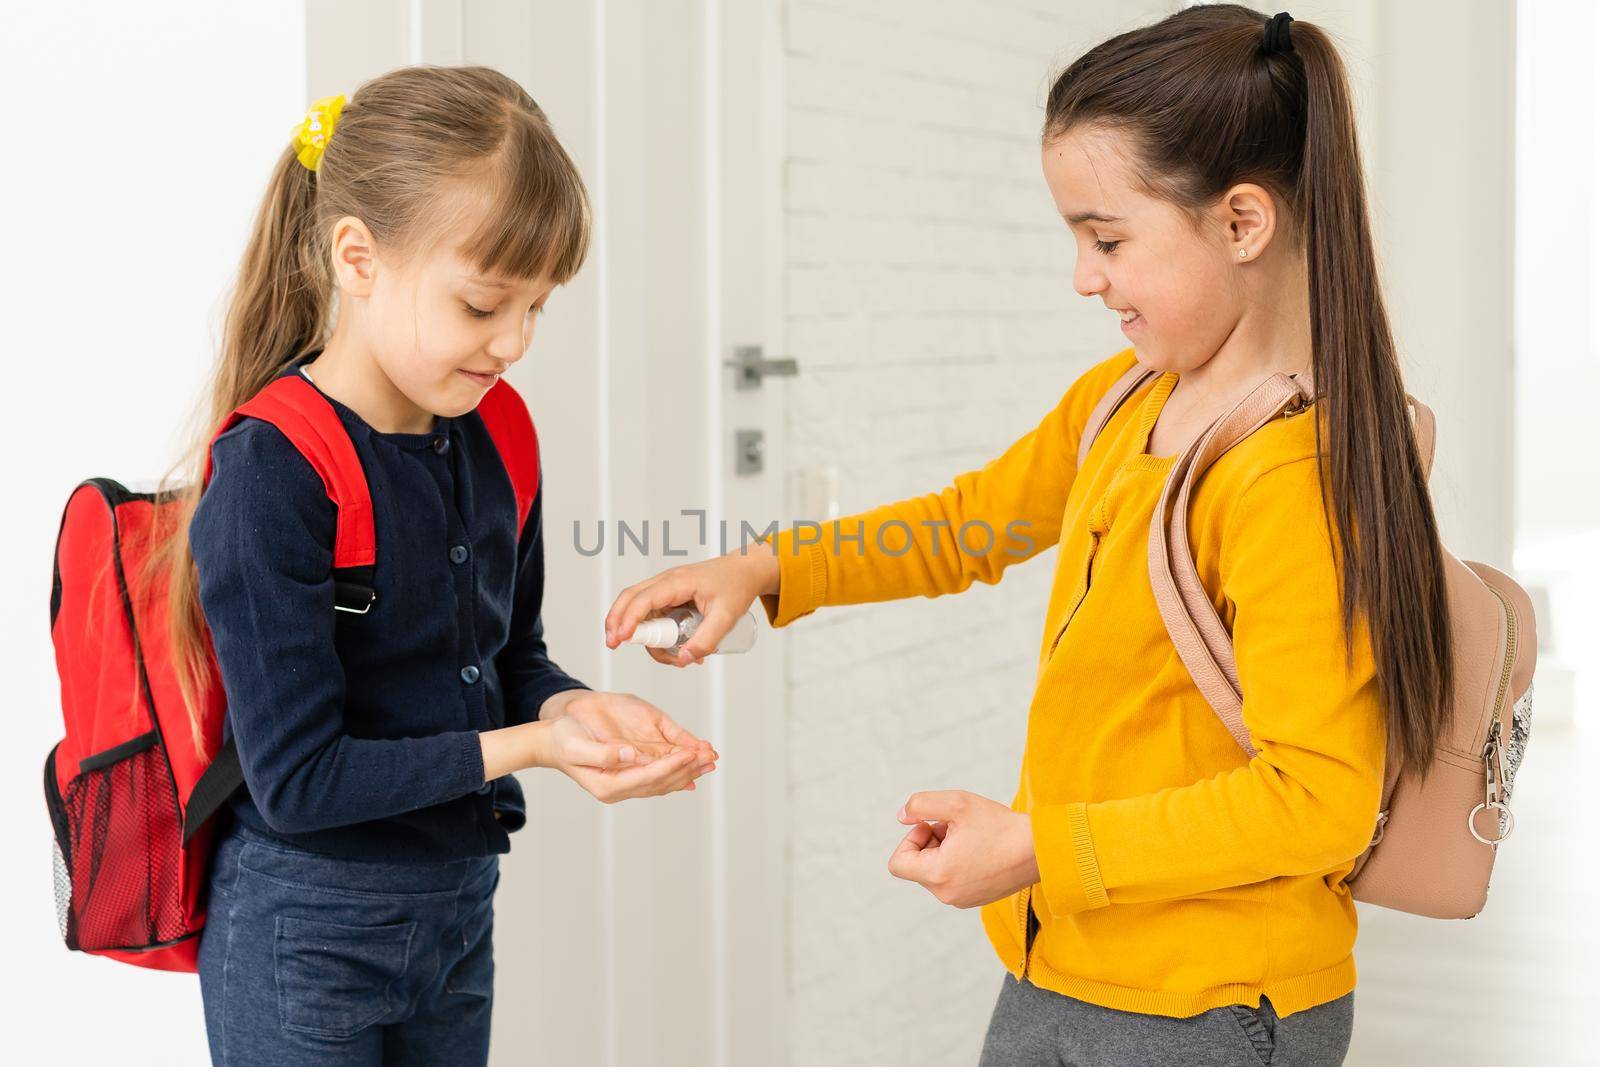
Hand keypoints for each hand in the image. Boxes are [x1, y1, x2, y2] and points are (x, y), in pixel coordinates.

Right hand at [540, 690, 717, 802]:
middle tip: (709, 757)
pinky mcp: (630, 773)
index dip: (671, 767)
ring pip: (663, 781)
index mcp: (607, 785)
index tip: (690, 754)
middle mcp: (620, 788)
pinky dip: (677, 772)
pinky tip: (693, 768)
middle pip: (661, 783)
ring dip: (687, 771)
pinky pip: (658, 776)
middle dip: (687, 770)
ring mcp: (626, 783)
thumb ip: (601, 754)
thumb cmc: (562, 740)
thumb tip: (629, 755)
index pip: (647, 778)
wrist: (552, 741)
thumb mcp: (576, 746)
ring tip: (709, 761)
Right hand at [603, 540, 779, 666]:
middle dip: (617, 622)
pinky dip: (653, 632)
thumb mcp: (726, 618)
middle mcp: (666, 582)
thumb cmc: (736, 587)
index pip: (644, 598)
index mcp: (678, 581)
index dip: (629, 619)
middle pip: (629, 599)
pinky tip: (674, 649)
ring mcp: (665, 588)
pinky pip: (651, 614)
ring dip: (643, 634)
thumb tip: (682, 659)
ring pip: (638, 608)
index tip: (620, 638)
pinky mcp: (669, 597)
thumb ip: (705, 641)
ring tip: (671, 658)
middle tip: (613, 645)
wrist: (745, 571)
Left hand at [886, 790, 1039, 908]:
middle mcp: (947, 895)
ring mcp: (962, 900)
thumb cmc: (999, 826)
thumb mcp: (956, 803)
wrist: (1040, 850)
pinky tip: (981, 848)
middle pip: (917, 866)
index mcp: (938, 875)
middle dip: (930, 841)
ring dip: (945, 850)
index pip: (898, 864)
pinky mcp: (976, 899)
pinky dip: (958, 862)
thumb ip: (920, 805)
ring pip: (936, 872)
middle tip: (956, 826)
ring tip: (971, 836)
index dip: (910, 839)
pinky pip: (953, 880)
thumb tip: (901, 816)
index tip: (933, 825)